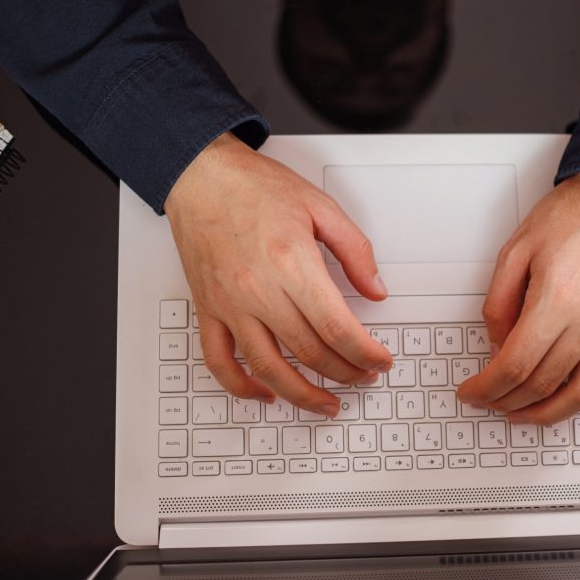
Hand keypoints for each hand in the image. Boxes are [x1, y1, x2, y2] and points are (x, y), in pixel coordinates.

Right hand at [164, 133, 392, 417]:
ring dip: (302, 394)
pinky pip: (220, 361)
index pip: (337, 327)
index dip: (365, 353)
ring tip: (326, 404)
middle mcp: (258, 289)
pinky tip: (265, 394)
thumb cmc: (254, 186)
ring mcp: (230, 304)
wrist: (200, 175)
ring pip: (268, 368)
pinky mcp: (208, 310)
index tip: (380, 362)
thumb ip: (355, 250)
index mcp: (291, 263)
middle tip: (363, 378)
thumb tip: (376, 289)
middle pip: (310, 351)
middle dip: (345, 373)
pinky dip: (242, 386)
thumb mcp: (320, 206)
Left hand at [457, 172, 579, 423]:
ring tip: (522, 413)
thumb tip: (497, 346)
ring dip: (547, 413)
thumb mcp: (514, 252)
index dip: (487, 388)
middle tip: (488, 401)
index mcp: (557, 300)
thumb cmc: (571, 218)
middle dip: (507, 401)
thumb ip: (499, 305)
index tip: (473, 392)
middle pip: (542, 384)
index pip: (515, 366)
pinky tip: (566, 399)